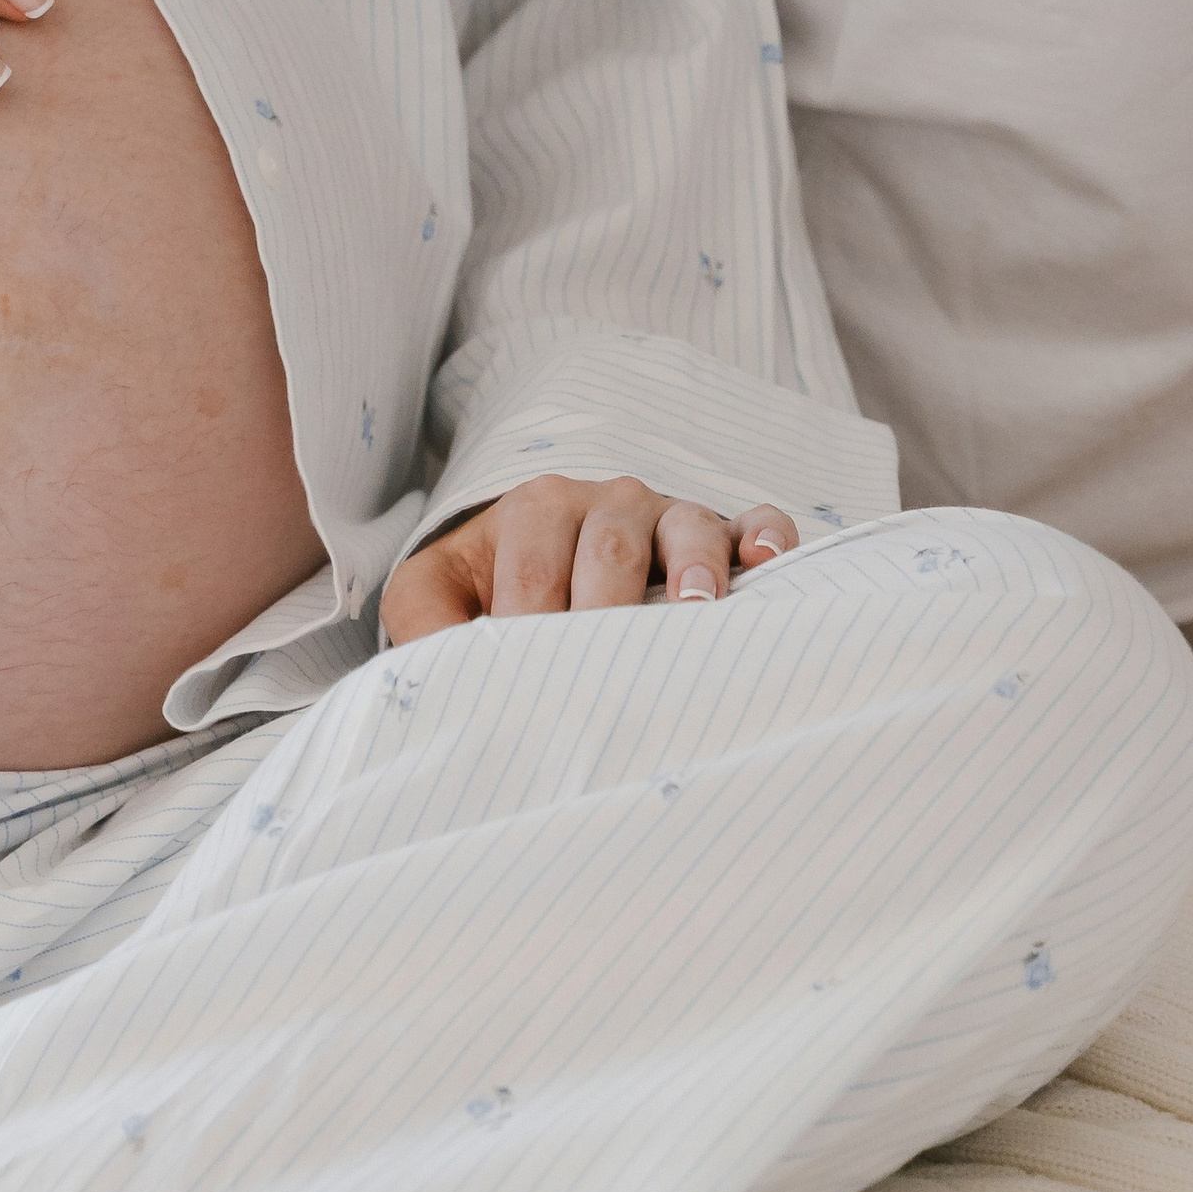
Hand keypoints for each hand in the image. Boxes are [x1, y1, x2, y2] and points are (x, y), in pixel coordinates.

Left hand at [382, 476, 796, 643]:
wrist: (549, 551)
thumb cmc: (492, 586)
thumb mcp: (440, 592)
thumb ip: (424, 622)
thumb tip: (431, 675)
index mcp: (535, 511)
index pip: (533, 572)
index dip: (531, 629)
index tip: (530, 688)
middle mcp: (607, 503)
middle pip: (609, 547)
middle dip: (608, 607)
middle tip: (610, 666)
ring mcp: (669, 516)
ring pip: (686, 527)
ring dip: (693, 566)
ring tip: (696, 608)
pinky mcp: (724, 535)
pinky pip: (754, 523)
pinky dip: (764, 537)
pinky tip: (768, 563)